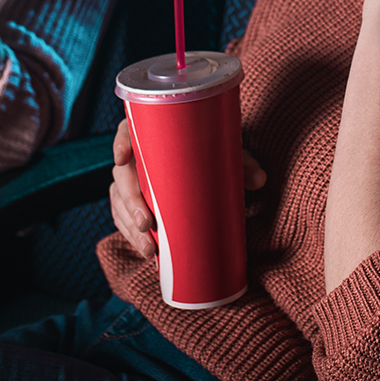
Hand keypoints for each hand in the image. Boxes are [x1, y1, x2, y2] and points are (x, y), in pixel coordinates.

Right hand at [109, 117, 264, 257]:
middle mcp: (138, 157)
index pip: (127, 130)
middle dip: (130, 201)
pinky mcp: (134, 204)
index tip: (123, 159)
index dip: (120, 142)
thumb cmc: (215, 155)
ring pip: (120, 202)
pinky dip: (132, 236)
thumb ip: (244, 164)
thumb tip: (259, 179)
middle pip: (122, 174)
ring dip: (130, 227)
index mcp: (154, 134)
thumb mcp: (229, 155)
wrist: (213, 170)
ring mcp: (132, 181)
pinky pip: (124, 219)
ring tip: (149, 248)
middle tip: (146, 223)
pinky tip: (146, 250)